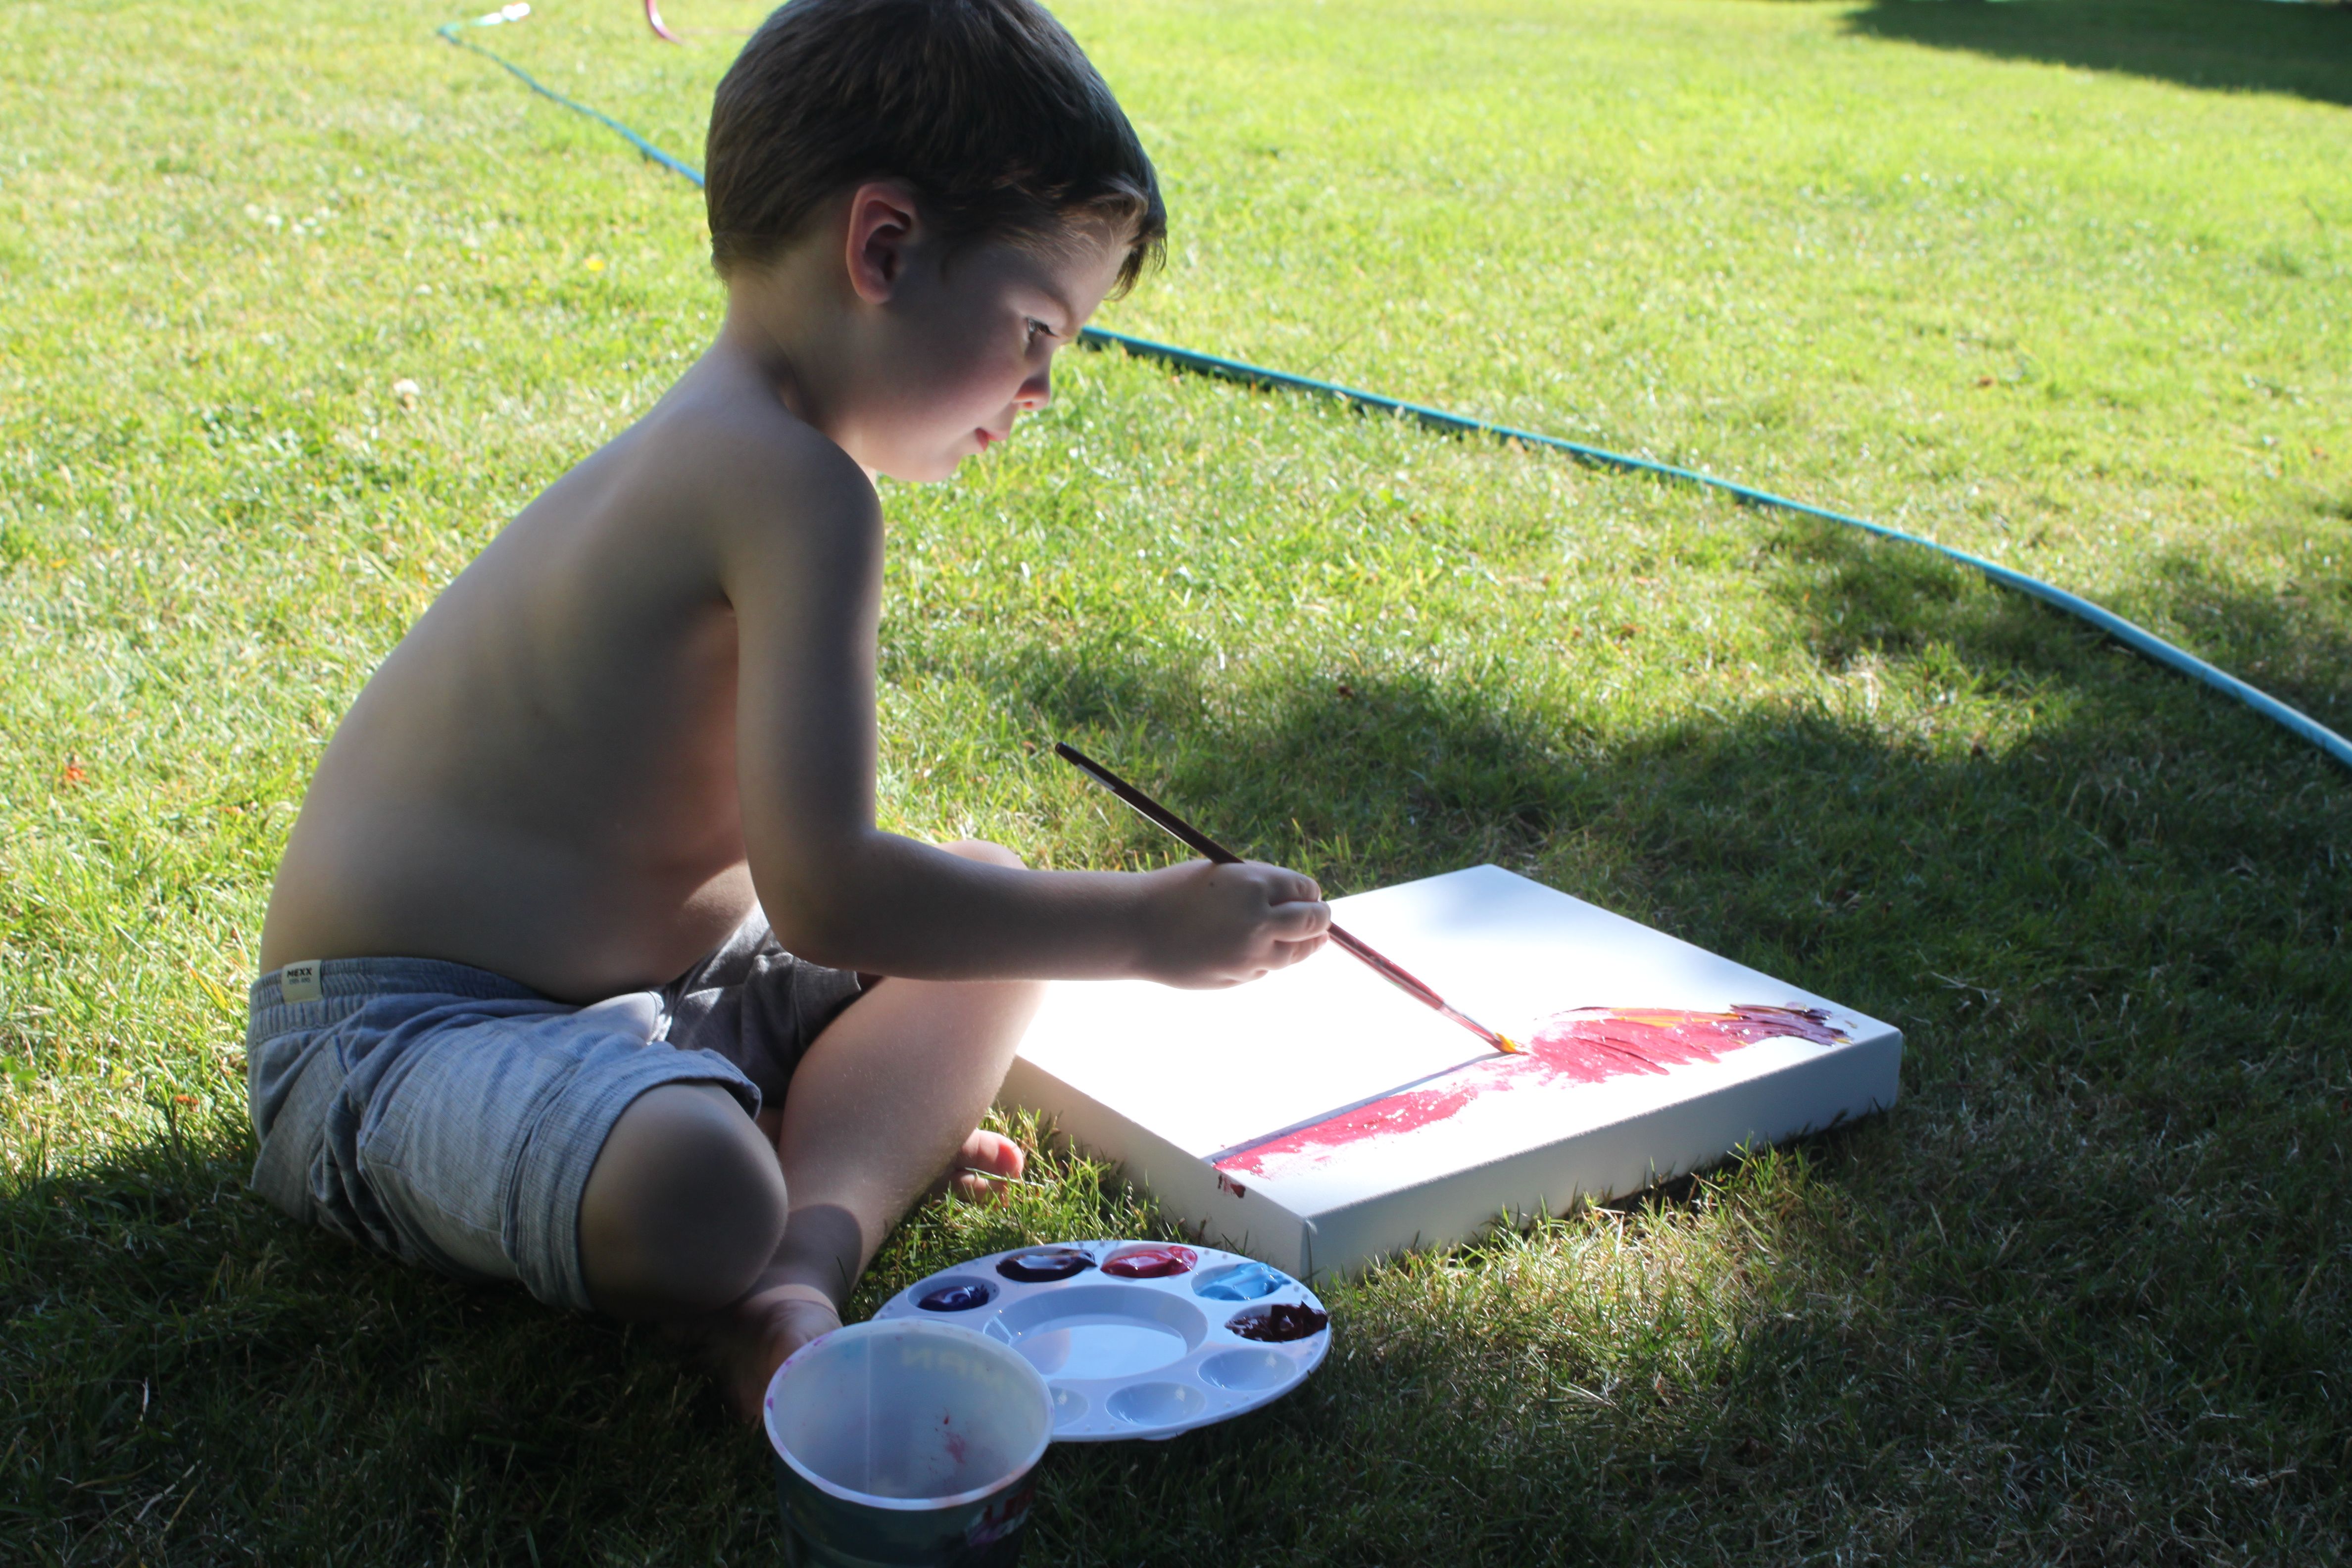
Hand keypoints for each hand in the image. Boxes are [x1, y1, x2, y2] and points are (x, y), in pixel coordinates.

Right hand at [1137, 859, 1330, 987]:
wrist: (1136, 929)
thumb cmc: (1175, 893)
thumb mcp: (1222, 875)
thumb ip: (1258, 886)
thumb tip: (1299, 900)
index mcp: (1254, 883)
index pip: (1305, 889)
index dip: (1309, 893)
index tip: (1308, 896)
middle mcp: (1259, 919)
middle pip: (1313, 922)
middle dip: (1320, 918)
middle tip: (1320, 918)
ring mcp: (1251, 953)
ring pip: (1297, 952)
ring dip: (1304, 944)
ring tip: (1307, 939)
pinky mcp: (1240, 977)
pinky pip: (1266, 968)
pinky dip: (1266, 959)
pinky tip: (1252, 951)